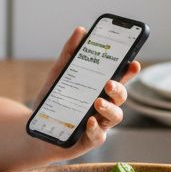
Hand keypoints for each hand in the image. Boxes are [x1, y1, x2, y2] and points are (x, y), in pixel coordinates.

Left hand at [33, 26, 142, 159]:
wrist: (37, 131)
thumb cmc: (54, 102)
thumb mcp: (58, 75)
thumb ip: (70, 54)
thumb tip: (81, 30)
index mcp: (100, 90)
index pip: (120, 79)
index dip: (129, 72)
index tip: (133, 63)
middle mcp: (103, 107)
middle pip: (121, 97)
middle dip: (119, 89)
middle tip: (109, 83)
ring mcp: (99, 124)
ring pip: (115, 116)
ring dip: (109, 108)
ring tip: (97, 101)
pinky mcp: (89, 140)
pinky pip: (98, 136)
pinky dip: (96, 128)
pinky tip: (90, 120)